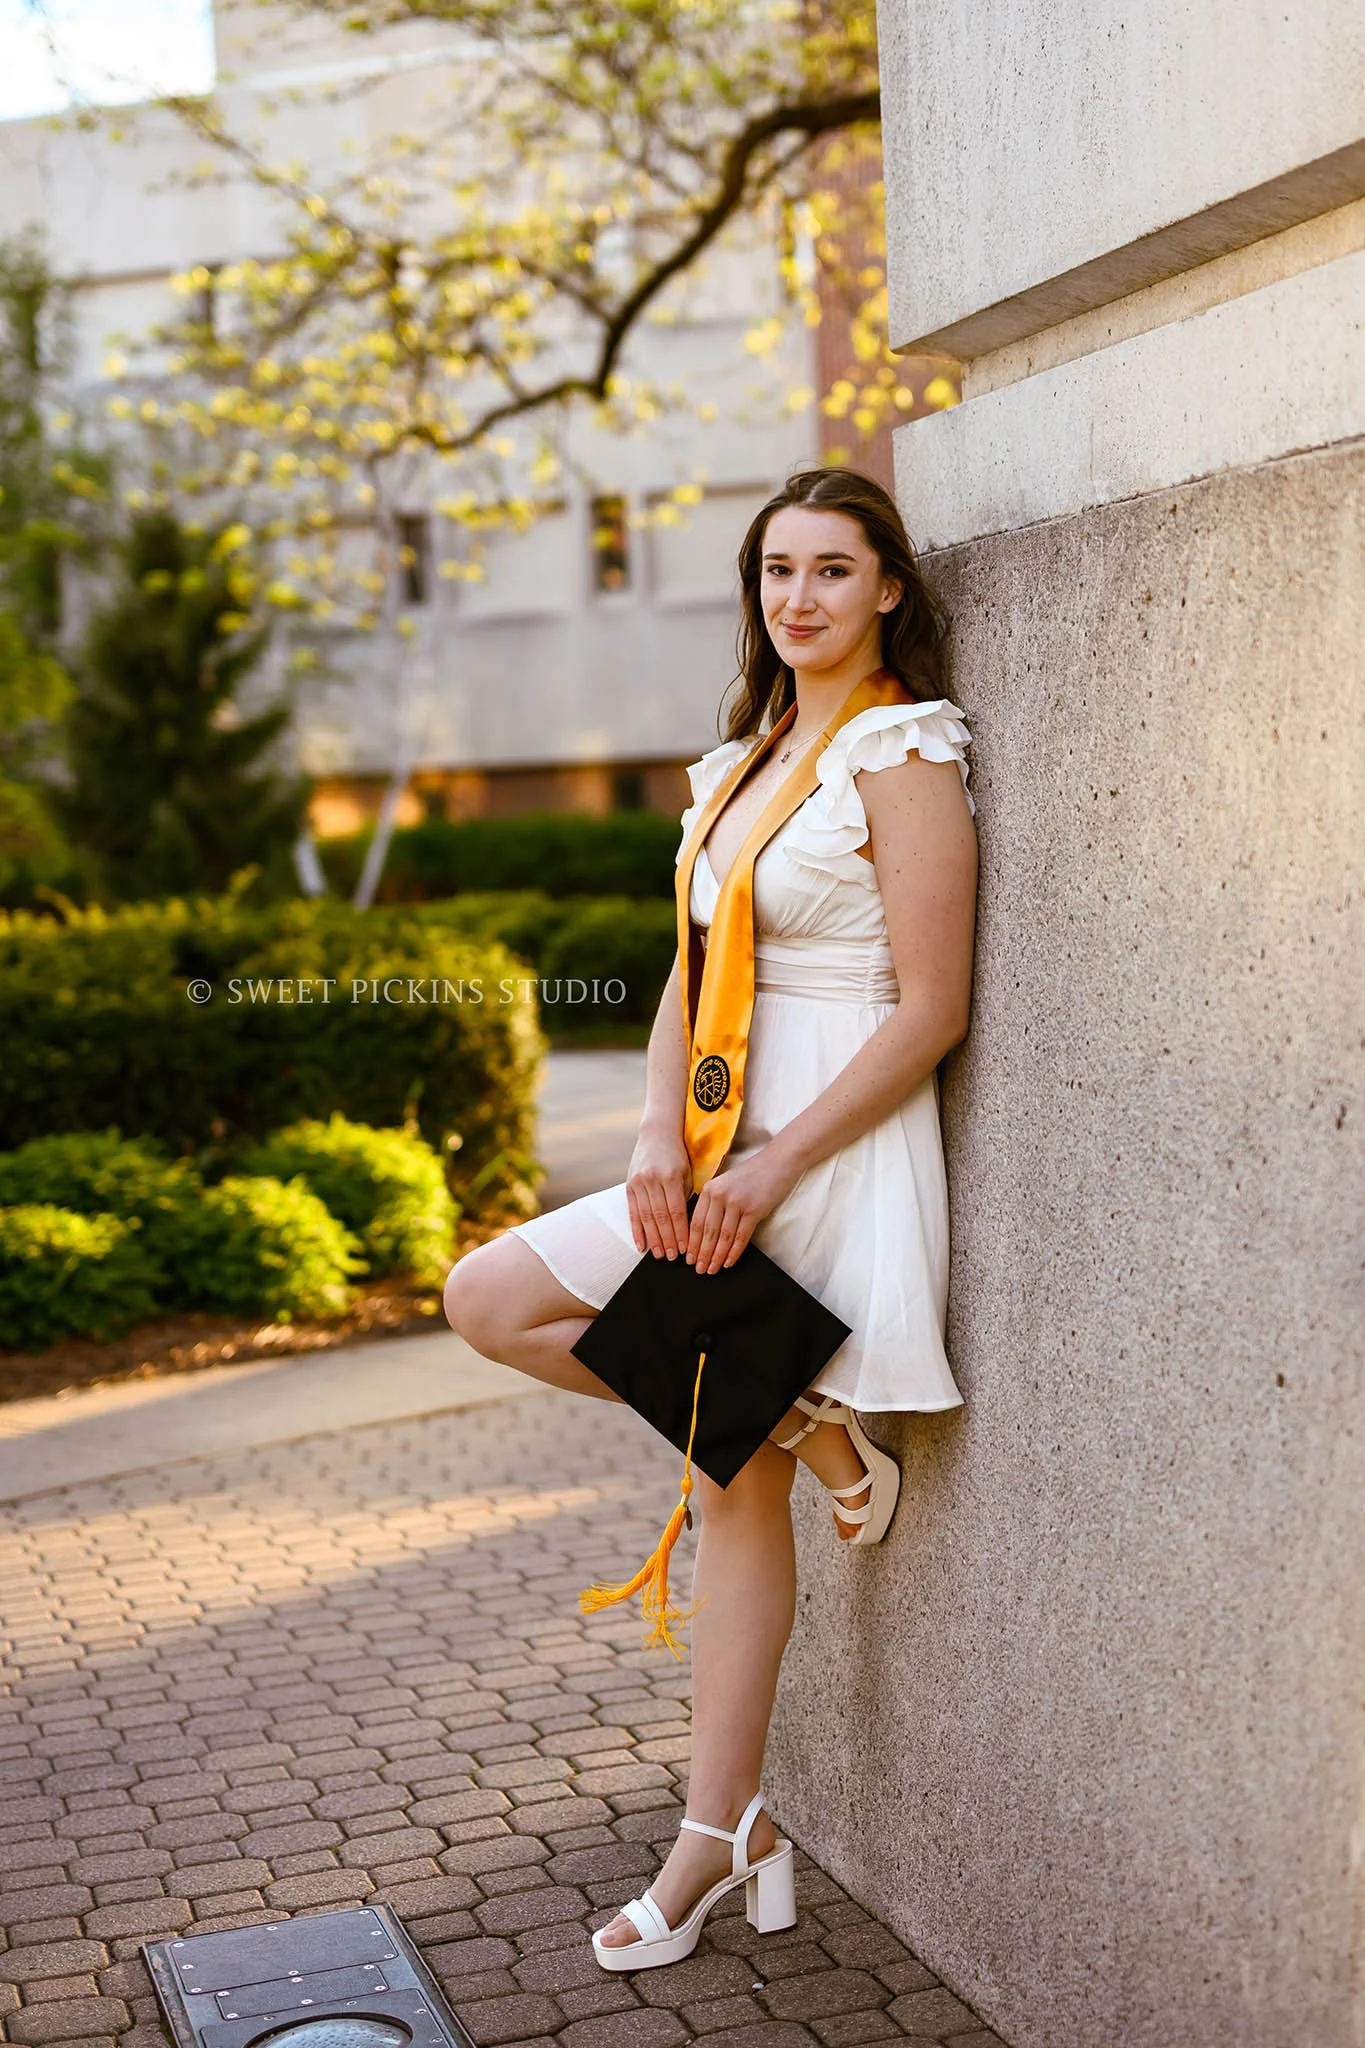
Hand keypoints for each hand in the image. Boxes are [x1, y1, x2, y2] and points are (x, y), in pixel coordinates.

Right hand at [625, 1126, 691, 1258]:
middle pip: (660, 1217)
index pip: (676, 1211)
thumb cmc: (678, 1156)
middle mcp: (653, 1180)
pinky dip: (636, 1231)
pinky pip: (633, 1212)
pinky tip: (640, 1245)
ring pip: (646, 1217)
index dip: (680, 1232)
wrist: (656, 1134)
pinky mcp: (629, 1185)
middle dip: (667, 1240)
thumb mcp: (687, 1173)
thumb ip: (686, 1196)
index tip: (684, 1248)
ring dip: (652, 1239)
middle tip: (672, 1257)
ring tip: (658, 1255)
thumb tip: (689, 1226)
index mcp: (671, 1177)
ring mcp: (639, 1182)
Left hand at [685, 1146, 801, 1273]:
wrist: (778, 1162)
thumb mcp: (726, 1183)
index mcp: (709, 1188)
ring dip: (716, 1257)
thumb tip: (702, 1231)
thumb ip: (713, 1202)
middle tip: (698, 1269)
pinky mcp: (753, 1210)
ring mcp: (736, 1202)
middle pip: (707, 1232)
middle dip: (701, 1254)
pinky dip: (733, 1253)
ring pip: (723, 1237)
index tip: (688, 1257)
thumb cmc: (752, 1174)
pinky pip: (740, 1237)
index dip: (691, 1243)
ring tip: (711, 1269)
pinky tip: (728, 1262)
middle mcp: (719, 1195)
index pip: (696, 1222)